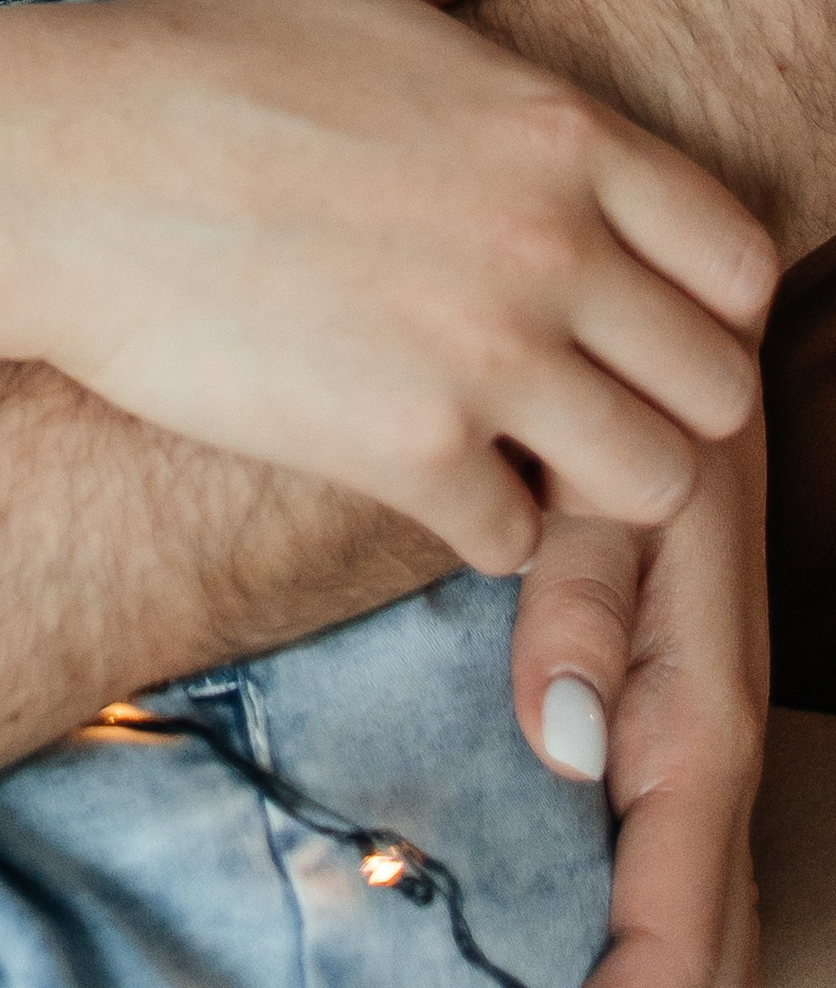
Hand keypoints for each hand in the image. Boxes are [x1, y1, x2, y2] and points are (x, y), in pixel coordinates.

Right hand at [0, 0, 775, 572]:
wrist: (51, 161)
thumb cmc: (189, 52)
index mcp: (555, 126)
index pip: (742, 260)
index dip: (701, 298)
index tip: (627, 306)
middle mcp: (549, 243)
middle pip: (721, 388)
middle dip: (659, 399)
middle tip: (572, 387)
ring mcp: (485, 353)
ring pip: (651, 482)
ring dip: (589, 475)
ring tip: (511, 438)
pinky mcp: (405, 448)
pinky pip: (516, 538)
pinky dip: (479, 520)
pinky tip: (420, 465)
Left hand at [510, 436, 768, 987]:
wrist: (685, 350)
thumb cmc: (633, 418)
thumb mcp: (606, 486)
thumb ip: (581, 601)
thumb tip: (565, 742)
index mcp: (697, 714)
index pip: (679, 914)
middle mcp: (710, 747)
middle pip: (705, 937)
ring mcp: (701, 735)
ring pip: (703, 905)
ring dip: (655, 971)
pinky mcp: (675, 713)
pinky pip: (679, 854)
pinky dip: (652, 923)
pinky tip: (585, 946)